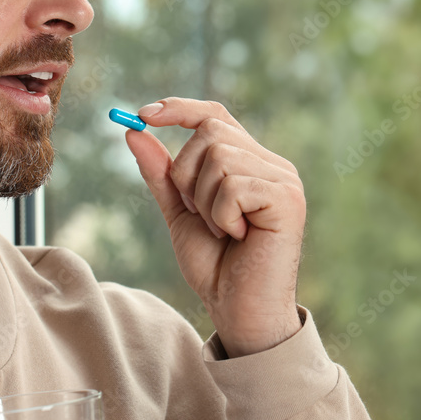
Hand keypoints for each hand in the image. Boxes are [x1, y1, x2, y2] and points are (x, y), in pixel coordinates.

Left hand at [125, 98, 306, 357]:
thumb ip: (161, 175)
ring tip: (223, 231)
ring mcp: (283, 180)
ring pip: (219, 158)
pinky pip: (233, 185)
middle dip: (186, 176)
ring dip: (204, 201)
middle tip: (200, 215)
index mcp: (249, 163)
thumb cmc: (216, 268)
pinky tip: (237, 237)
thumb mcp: (179, 214)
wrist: (239, 311)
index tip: (142, 115)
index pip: (214, 115)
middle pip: (210, 132)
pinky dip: (221, 215)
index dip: (179, 108)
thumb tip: (133, 132)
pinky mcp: (287, 198)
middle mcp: (271, 164)